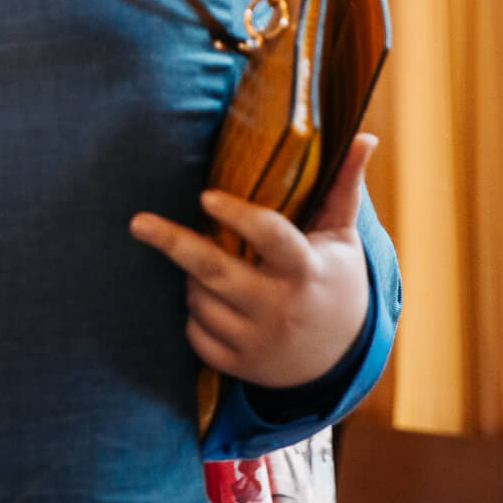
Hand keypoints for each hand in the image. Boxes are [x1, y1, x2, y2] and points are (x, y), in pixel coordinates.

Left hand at [128, 134, 376, 389]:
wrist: (340, 359)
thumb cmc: (336, 281)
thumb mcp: (343, 238)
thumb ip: (344, 187)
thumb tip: (364, 136)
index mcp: (306, 270)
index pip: (271, 237)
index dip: (238, 216)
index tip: (206, 197)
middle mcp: (281, 307)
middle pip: (214, 271)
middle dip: (172, 243)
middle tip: (138, 222)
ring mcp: (259, 340)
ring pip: (199, 300)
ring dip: (192, 277)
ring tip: (209, 265)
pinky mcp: (241, 366)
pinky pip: (196, 334)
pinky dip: (195, 315)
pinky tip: (213, 302)